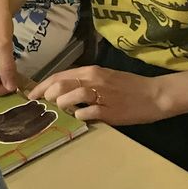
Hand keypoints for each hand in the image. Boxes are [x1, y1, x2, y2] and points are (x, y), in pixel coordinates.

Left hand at [28, 67, 170, 125]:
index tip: (31, 96)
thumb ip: (84, 82)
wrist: (156, 95)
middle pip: (59, 85)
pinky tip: (80, 117)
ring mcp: (101, 95)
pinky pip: (86, 112)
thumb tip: (61, 91)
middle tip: (46, 106)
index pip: (58, 76)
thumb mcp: (104, 78)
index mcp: (91, 71)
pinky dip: (79, 115)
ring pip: (70, 96)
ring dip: (61, 105)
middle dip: (47, 97)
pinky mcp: (109, 110)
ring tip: (62, 110)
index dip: (41, 87)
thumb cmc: (129, 87)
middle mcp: (93, 80)